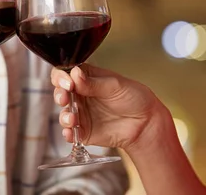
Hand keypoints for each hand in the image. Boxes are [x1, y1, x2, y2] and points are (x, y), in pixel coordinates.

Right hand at [51, 64, 168, 151]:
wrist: (146, 122)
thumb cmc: (134, 97)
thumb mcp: (114, 85)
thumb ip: (92, 83)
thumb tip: (74, 74)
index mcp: (86, 78)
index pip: (65, 73)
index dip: (61, 76)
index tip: (67, 82)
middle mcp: (80, 95)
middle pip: (60, 92)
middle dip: (59, 95)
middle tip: (65, 98)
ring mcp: (81, 113)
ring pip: (63, 113)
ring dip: (64, 115)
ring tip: (72, 118)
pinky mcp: (84, 131)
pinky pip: (70, 133)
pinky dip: (67, 133)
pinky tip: (71, 132)